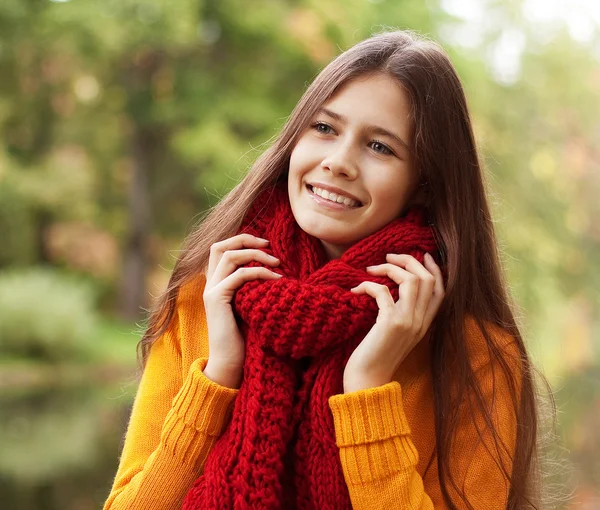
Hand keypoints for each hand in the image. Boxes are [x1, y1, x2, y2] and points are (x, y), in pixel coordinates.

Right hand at [202, 233, 281, 387]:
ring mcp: (211, 291)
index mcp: (216, 283)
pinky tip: (276, 279)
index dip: (241, 240)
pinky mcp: (217, 299)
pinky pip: (239, 276)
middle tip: (269, 244)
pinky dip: (259, 272)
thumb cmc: (244, 338)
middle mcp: (210, 283)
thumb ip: (254, 287)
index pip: (221, 249)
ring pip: (230, 256)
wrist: (229, 363)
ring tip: (277, 262)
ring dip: (256, 254)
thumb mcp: (250, 305)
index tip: (266, 244)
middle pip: (219, 245)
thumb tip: (276, 270)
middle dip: (245, 239)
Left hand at [344, 253, 444, 392]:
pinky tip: (356, 288)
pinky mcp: (390, 323)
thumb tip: (390, 291)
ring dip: (389, 268)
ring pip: (411, 280)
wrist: (367, 382)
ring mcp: (407, 322)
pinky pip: (382, 291)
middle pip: (427, 279)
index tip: (423, 255)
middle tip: (390, 256)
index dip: (435, 269)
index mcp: (424, 324)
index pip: (441, 290)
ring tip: (371, 269)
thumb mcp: (395, 335)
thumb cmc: (375, 358)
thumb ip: (401, 315)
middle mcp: (420, 322)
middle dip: (409, 260)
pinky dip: (368, 284)